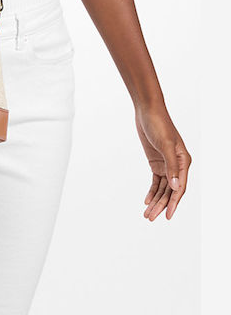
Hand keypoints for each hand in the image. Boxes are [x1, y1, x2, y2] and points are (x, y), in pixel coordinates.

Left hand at [134, 102, 191, 219]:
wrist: (147, 110)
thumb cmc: (159, 124)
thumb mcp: (165, 144)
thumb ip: (171, 166)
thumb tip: (176, 186)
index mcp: (184, 162)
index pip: (179, 188)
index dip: (173, 203)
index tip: (167, 216)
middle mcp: (177, 165)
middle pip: (169, 191)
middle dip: (161, 205)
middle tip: (150, 218)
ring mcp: (166, 164)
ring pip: (162, 188)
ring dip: (155, 201)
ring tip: (147, 214)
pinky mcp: (156, 162)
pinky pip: (156, 181)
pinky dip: (152, 191)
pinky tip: (146, 200)